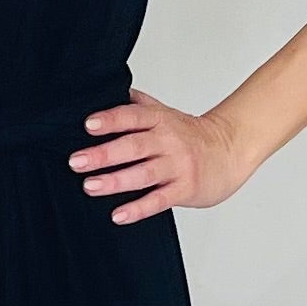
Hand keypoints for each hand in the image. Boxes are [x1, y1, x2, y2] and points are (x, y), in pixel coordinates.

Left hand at [66, 91, 250, 221]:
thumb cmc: (191, 135)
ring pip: (144, 174)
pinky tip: (119, 214)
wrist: (230, 151)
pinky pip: (159, 200)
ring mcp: (178, 166)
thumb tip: (105, 91)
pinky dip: (138, 208)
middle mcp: (169, 141)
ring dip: (115, 181)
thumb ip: (137, 105)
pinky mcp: (185, 189)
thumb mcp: (165, 113)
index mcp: (161, 120)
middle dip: (103, 154)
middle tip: (77, 161)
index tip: (88, 125)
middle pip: (134, 146)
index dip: (111, 120)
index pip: (132, 116)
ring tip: (90, 186)